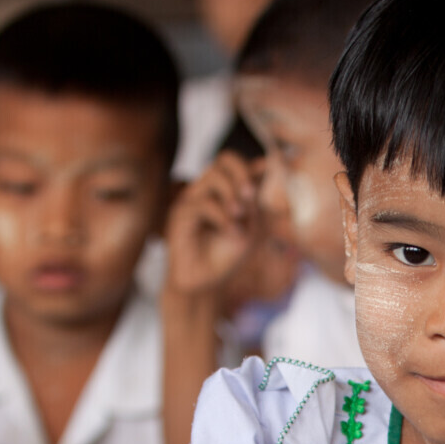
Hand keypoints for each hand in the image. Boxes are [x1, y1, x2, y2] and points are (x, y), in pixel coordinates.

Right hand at [164, 152, 260, 297]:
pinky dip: (222, 217)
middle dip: (241, 174)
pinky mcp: (179, 215)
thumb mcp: (249, 227)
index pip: (233, 161)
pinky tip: (233, 232)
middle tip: (251, 196)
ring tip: (241, 216)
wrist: (204, 284)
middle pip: (223, 159)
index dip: (251, 165)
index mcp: (221, 190)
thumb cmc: (225, 256)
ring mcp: (191, 199)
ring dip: (232, 194)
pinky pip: (201, 203)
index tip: (266, 177)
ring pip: (211, 176)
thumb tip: (264, 166)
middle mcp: (205, 190)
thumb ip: (254, 200)